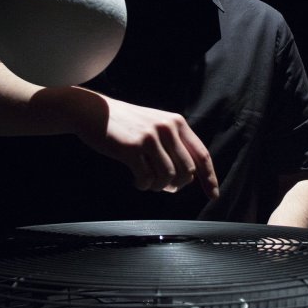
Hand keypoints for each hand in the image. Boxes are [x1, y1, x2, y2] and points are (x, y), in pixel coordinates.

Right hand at [74, 94, 218, 198]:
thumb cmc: (125, 123)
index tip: (213, 195)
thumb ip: (173, 144)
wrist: (94, 111)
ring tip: (147, 182)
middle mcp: (167, 128)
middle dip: (177, 185)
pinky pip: (147, 178)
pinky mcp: (132, 148)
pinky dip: (143, 185)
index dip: (209, 177)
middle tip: (164, 187)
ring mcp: (150, 137)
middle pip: (186, 171)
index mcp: (176, 122)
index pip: (201, 154)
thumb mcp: (155, 124)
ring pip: (167, 177)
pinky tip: (136, 181)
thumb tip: (187, 178)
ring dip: (158, 186)